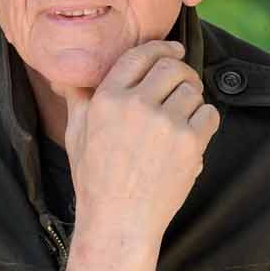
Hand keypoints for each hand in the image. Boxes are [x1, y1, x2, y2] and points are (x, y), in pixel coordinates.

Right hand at [65, 38, 220, 245]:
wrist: (119, 222)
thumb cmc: (95, 181)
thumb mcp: (77, 136)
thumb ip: (77, 100)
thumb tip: (61, 77)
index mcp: (107, 99)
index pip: (139, 55)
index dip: (161, 48)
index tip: (173, 51)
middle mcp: (136, 106)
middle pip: (171, 68)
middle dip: (182, 72)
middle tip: (185, 84)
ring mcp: (165, 124)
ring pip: (193, 90)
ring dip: (193, 99)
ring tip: (184, 117)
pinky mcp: (189, 143)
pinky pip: (209, 114)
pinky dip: (205, 121)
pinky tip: (194, 134)